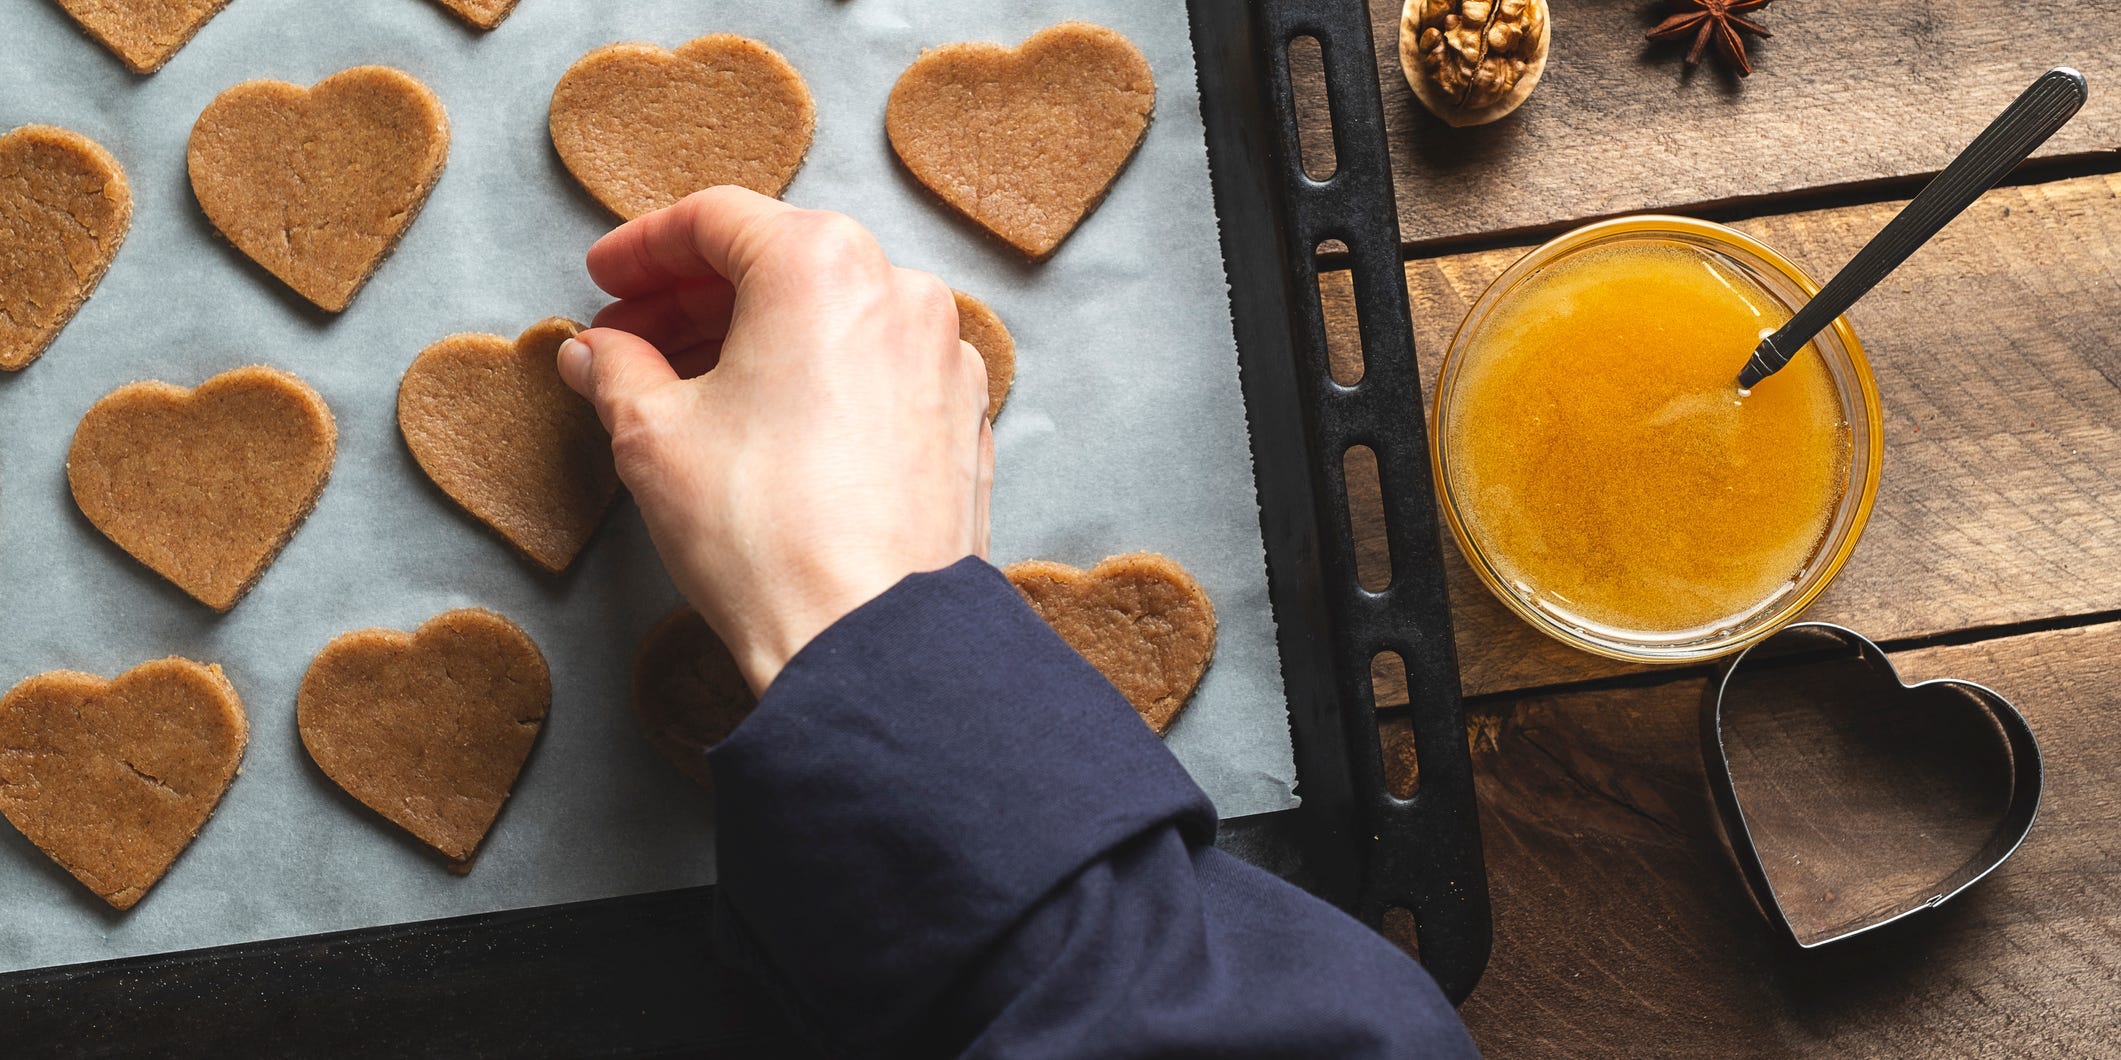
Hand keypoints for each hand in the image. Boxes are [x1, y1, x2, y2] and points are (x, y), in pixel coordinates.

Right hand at [558, 187, 993, 693]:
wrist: (871, 639)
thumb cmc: (765, 532)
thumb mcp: (653, 438)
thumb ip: (616, 372)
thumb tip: (596, 353)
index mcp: (823, 264)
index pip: (715, 219)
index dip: (643, 248)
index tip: (605, 279)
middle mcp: (901, 291)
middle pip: (781, 262)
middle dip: (695, 298)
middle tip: (630, 340)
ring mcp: (946, 357)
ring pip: (835, 317)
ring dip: (758, 338)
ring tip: (688, 388)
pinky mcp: (965, 420)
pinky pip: (879, 372)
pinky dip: (820, 379)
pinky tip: (771, 426)